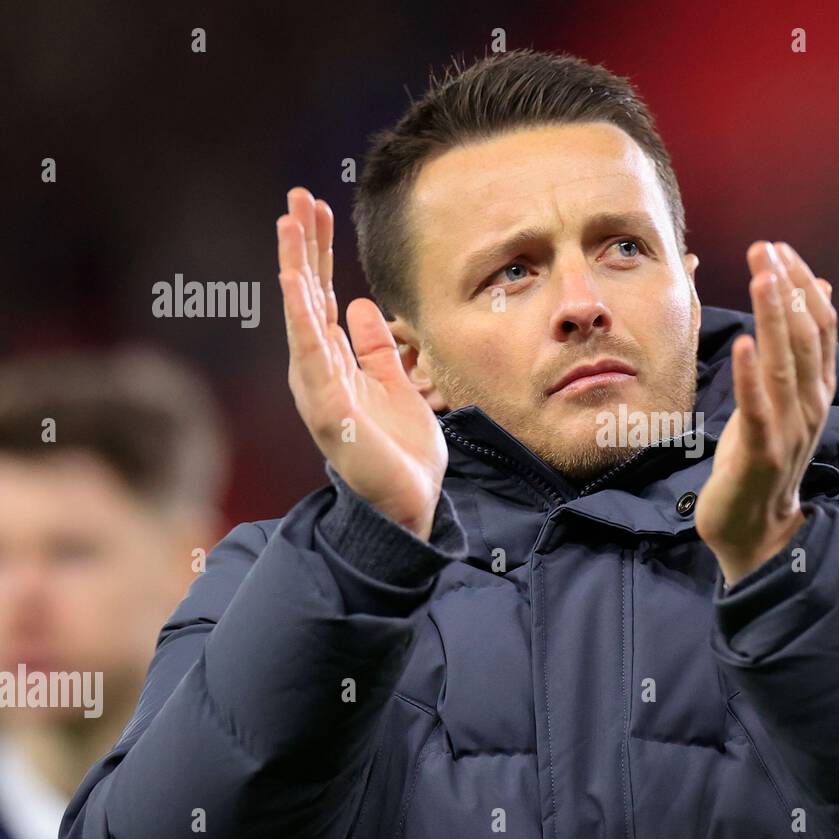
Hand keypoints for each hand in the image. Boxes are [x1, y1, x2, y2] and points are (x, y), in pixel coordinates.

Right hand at [277, 187, 447, 538]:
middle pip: (307, 297)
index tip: (316, 209)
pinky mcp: (330, 409)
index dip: (320, 253)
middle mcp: (320, 371)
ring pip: (302, 317)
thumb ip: (375, 347)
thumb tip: (360, 305)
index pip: (323, 297)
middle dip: (303, 247)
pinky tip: (296, 282)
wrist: (409, 503)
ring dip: (296, 269)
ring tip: (289, 224)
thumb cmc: (400, 450)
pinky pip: (314, 356)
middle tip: (297, 196)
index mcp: (336, 363)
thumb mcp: (396, 384)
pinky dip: (303, 318)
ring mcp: (320, 389)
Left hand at [695, 241, 836, 585]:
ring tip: (762, 277)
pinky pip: (758, 407)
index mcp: (818, 391)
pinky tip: (744, 343)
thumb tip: (820, 289)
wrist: (758, 533)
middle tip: (765, 249)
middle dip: (787, 288)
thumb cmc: (764, 462)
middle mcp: (811, 405)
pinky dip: (752, 374)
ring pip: (786, 364)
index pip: (819, 326)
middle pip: (805, 336)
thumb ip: (803, 351)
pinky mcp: (761, 452)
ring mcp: (789, 429)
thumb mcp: (788, 401)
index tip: (779, 249)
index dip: (803, 284)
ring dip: (774, 316)